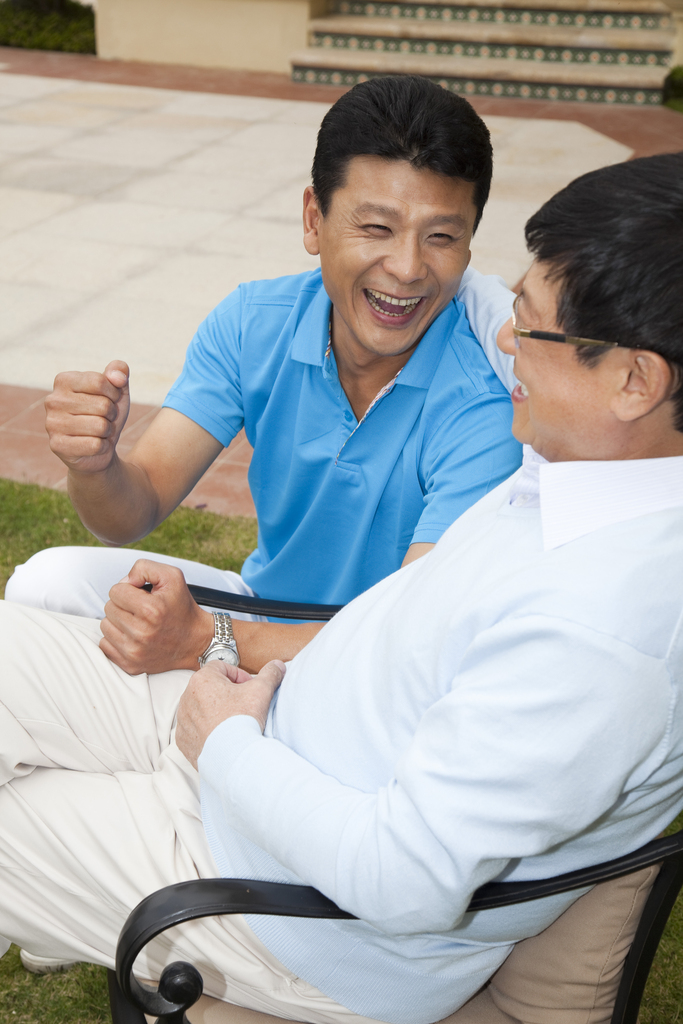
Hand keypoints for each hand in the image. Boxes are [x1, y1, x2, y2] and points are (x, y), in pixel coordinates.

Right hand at [46, 360, 130, 473]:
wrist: (99, 450)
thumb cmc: (106, 415)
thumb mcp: (117, 390)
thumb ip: (119, 371)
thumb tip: (119, 377)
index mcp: (64, 380)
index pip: (99, 381)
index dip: (114, 394)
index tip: (110, 400)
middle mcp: (53, 400)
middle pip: (102, 405)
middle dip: (111, 415)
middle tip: (103, 419)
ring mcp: (52, 423)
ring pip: (100, 426)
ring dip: (107, 431)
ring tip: (98, 432)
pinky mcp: (57, 445)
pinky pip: (95, 445)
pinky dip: (102, 447)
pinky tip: (93, 445)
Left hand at [100, 560, 213, 674]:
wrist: (196, 642)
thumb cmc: (181, 607)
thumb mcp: (172, 576)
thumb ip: (144, 568)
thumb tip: (123, 582)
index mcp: (151, 610)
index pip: (115, 591)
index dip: (129, 589)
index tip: (143, 596)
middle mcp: (141, 633)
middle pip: (108, 608)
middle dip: (123, 605)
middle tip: (142, 610)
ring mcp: (134, 652)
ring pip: (105, 626)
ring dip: (118, 622)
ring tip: (138, 623)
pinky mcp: (130, 665)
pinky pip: (105, 645)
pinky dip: (116, 639)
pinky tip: (132, 637)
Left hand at [176, 659, 285, 768]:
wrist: (232, 757)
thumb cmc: (242, 721)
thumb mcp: (261, 691)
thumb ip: (269, 674)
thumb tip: (277, 665)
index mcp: (202, 680)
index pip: (221, 667)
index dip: (238, 675)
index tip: (248, 687)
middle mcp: (187, 697)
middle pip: (210, 687)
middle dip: (227, 693)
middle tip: (243, 704)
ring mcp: (183, 720)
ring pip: (201, 708)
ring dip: (215, 710)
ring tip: (233, 721)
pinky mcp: (183, 739)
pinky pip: (194, 728)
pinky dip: (206, 729)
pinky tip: (223, 735)